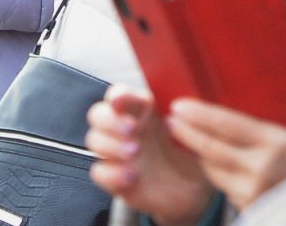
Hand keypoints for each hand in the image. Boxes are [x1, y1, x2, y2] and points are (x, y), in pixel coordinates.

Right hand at [87, 86, 212, 219]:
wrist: (192, 190)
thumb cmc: (189, 155)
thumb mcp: (191, 131)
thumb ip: (183, 117)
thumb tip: (180, 105)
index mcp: (142, 111)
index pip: (119, 95)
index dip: (117, 95)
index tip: (120, 101)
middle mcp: (126, 130)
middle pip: (98, 114)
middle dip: (110, 120)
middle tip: (131, 130)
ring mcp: (117, 153)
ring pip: (94, 140)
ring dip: (110, 144)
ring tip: (134, 152)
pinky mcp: (114, 178)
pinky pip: (98, 172)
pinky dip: (112, 173)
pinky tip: (131, 176)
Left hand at [166, 99, 285, 205]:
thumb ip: (263, 127)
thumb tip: (228, 108)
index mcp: (276, 141)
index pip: (227, 124)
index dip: (199, 115)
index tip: (179, 106)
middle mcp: (263, 168)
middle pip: (212, 149)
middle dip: (187, 134)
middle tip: (172, 121)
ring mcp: (255, 192)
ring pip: (214, 171)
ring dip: (200, 155)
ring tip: (188, 138)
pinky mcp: (252, 209)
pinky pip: (225, 188)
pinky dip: (217, 174)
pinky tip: (212, 162)